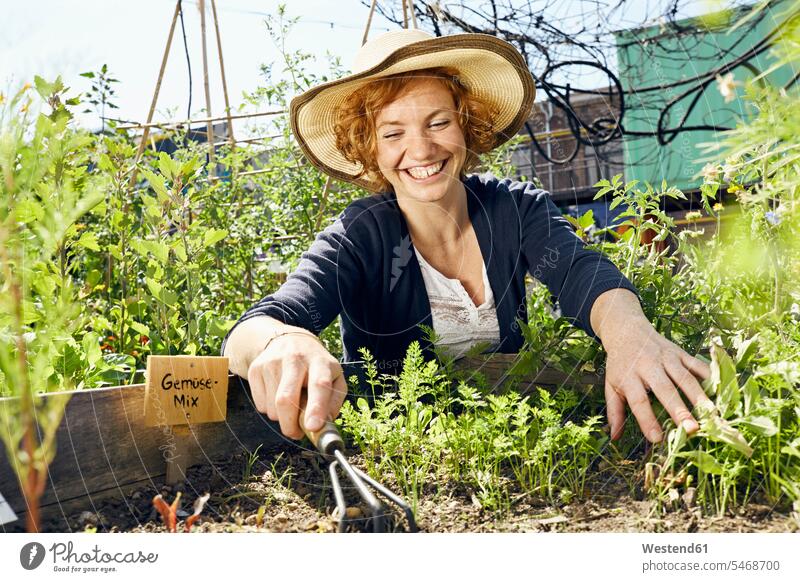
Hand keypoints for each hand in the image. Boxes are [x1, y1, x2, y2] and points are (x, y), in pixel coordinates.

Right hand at [247, 331, 347, 439]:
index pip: (319, 384)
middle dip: (291, 425)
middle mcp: (295, 358)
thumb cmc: (316, 367)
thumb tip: (323, 426)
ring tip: (291, 407)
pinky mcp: (256, 368)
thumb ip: (334, 402)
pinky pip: (260, 405)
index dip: (316, 408)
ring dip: (282, 418)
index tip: (312, 427)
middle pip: (286, 399)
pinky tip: (277, 397)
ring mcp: (272, 362)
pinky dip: (270, 410)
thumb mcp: (335, 378)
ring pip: (272, 407)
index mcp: (320, 361)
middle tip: (297, 433)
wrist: (290, 341)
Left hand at [602, 320, 710, 442]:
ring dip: (699, 396)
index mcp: (629, 376)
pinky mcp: (680, 352)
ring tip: (711, 415)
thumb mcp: (611, 385)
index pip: (638, 401)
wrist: (627, 330)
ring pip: (685, 377)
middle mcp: (648, 366)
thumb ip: (614, 412)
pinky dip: (710, 377)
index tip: (657, 439)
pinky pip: (697, 365)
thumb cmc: (620, 364)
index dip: (647, 420)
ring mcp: (666, 358)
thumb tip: (614, 437)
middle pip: (665, 389)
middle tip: (691, 429)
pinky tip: (721, 392)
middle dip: (679, 410)